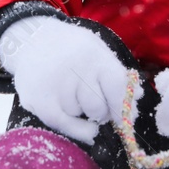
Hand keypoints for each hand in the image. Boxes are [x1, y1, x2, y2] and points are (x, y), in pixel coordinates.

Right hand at [0, 17, 129, 143]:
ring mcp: (55, 85)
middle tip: (92, 102)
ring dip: (80, 112)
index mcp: (94, 54)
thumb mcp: (96, 50)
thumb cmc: (71, 49)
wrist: (30, 39)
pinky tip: (81, 126)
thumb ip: (115, 74)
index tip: (125, 118)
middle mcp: (74, 68)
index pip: (118, 87)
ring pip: (80, 115)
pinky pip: (64, 125)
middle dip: (100, 111)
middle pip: (99, 108)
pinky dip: (75, 129)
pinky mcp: (39, 100)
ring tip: (69, 94)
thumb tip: (137, 97)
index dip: (123, 107)